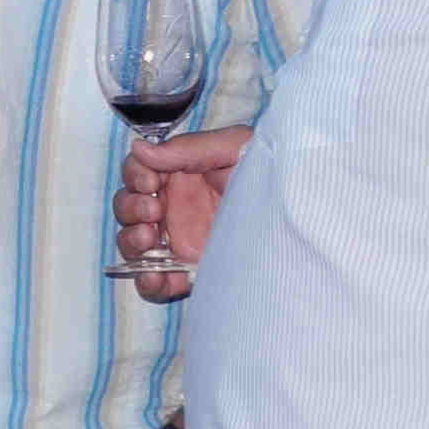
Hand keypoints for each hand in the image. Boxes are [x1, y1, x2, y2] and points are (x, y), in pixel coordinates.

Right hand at [113, 122, 253, 301]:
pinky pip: (154, 279)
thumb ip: (186, 149)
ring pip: (133, 244)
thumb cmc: (270, 172)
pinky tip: (158, 276)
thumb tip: (139, 148)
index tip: (150, 182)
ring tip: (150, 239)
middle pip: (128, 208)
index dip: (135, 176)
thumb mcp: (232, 148)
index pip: (138, 172)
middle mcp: (174, 206)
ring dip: (132, 241)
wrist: (301, 212)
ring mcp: (179, 240)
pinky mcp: (189, 270)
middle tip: (152, 210)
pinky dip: (148, 280)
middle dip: (131, 208)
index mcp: (180, 173)